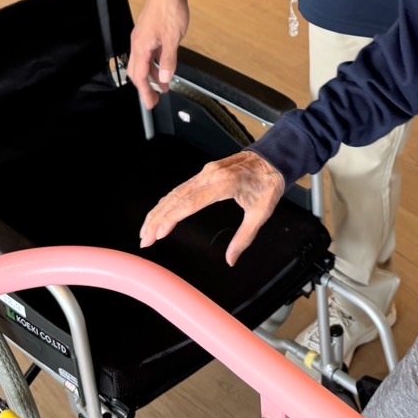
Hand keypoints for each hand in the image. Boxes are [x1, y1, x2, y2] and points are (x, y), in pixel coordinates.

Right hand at [129, 0, 190, 109]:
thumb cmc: (169, 9)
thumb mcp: (173, 39)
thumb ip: (168, 61)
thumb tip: (164, 78)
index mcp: (141, 46)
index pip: (139, 77)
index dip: (145, 93)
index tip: (150, 105)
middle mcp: (138, 42)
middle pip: (137, 71)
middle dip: (145, 87)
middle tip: (155, 99)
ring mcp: (143, 37)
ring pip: (143, 62)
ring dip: (151, 75)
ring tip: (163, 84)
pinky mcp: (149, 32)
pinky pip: (148, 53)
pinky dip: (154, 63)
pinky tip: (164, 66)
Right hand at [138, 150, 284, 264]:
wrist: (273, 159)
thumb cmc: (268, 183)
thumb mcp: (261, 213)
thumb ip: (244, 238)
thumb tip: (231, 259)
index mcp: (223, 185)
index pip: (188, 204)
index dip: (170, 219)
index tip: (157, 233)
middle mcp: (209, 176)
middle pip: (175, 199)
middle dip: (157, 219)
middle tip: (144, 238)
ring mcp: (206, 172)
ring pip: (175, 192)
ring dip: (159, 210)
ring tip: (147, 229)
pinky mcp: (205, 172)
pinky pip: (181, 188)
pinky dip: (168, 201)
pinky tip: (161, 211)